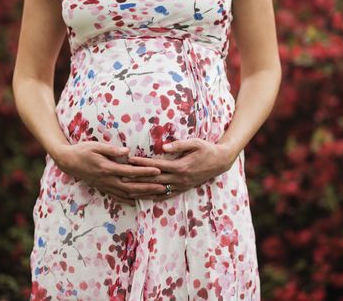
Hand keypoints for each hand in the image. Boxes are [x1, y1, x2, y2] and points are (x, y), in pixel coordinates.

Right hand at [52, 141, 168, 205]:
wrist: (68, 161)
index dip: (145, 171)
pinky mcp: (103, 188)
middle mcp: (108, 180)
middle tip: (164, 186)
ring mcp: (105, 186)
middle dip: (149, 187)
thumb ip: (111, 150)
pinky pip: (118, 197)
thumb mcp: (96, 146)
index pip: (130, 171)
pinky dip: (129, 200)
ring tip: (156, 194)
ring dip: (142, 195)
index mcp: (107, 168)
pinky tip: (138, 201)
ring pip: (127, 194)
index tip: (158, 170)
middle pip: (132, 187)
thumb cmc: (82, 150)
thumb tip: (127, 151)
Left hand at [122, 138, 237, 200]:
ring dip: (143, 190)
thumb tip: (163, 147)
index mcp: (181, 166)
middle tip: (121, 177)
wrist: (220, 162)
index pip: (157, 165)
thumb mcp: (195, 143)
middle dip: (137, 178)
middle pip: (154, 179)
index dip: (142, 163)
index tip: (129, 161)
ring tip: (128, 191)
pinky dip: (156, 197)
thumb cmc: (207, 149)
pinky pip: (168, 195)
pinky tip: (146, 198)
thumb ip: (179, 145)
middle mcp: (180, 178)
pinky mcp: (184, 188)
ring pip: (159, 190)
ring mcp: (182, 185)